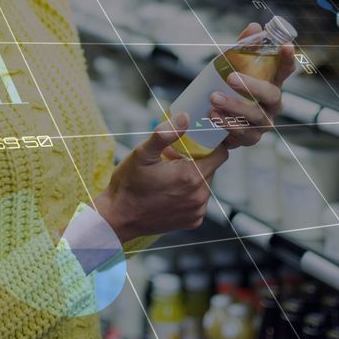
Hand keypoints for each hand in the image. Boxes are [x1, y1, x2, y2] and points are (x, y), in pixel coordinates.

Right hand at [95, 112, 227, 243]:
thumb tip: (185, 117)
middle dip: (197, 159)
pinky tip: (170, 191)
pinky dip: (189, 193)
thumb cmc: (128, 184)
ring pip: (205, 184)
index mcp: (191, 176)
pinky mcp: (193, 221)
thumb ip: (165, 134)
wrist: (118, 218)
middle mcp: (199, 196)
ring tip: (169, 174)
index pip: (220, 154)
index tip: (195, 141)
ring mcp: (197, 210)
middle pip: (212, 168)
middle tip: (173, 157)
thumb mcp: (142, 154)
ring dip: (193, 176)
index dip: (211, 144)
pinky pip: (199, 200)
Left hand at [213, 22, 294, 147]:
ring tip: (214, 98)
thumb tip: (254, 26)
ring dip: (234, 106)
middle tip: (230, 78)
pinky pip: (243, 133)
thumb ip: (243, 48)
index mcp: (272, 83)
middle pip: (271, 95)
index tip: (286, 46)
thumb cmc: (230, 90)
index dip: (287, 59)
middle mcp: (272, 104)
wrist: (214, 122)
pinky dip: (227, 124)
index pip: (285, 70)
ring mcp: (264, 122)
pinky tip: (213, 116)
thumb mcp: (233, 67)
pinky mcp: (251, 138)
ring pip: (255, 116)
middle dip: (252, 86)